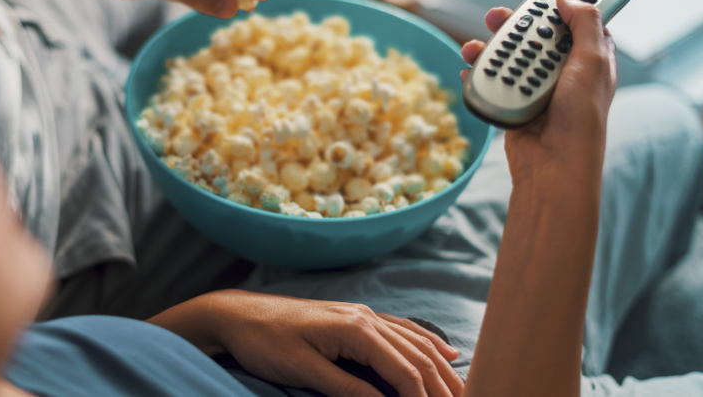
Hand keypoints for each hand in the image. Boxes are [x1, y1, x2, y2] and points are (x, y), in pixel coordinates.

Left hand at [148, 290, 463, 396]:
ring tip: (464, 390)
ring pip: (414, 341)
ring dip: (442, 366)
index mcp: (355, 329)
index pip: (404, 370)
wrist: (238, 314)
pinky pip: (401, 330)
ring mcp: (362, 314)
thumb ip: (346, 388)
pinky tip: (443, 353)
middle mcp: (365, 317)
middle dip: (443, 385)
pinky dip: (426, 344)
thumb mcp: (303, 371)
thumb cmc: (266, 342)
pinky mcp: (355, 317)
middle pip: (417, 355)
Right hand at [460, 0, 616, 183]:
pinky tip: (471, 68)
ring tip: (475, 46)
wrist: (553, 167)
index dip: (564, 0)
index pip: (577, 19)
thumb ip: (583, 25)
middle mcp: (564, 71)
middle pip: (536, 34)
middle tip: (498, 15)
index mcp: (590, 58)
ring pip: (510, 55)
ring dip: (491, 48)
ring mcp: (536, 87)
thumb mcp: (592, 63)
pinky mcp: (513, 103)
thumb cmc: (580, 120)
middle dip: (517, 23)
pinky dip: (479, 73)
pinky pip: (493, 80)